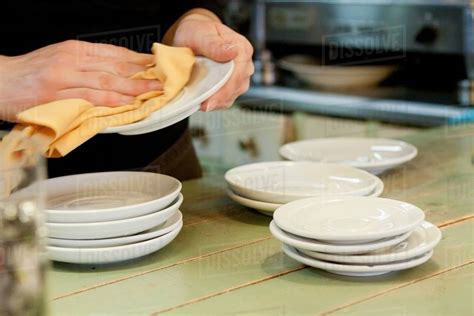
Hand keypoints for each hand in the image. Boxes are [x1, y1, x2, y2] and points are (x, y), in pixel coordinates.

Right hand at [0, 40, 161, 121]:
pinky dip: (111, 101)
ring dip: (133, 87)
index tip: (156, 65)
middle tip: (163, 80)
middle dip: (142, 74)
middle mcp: (71, 60)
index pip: (113, 53)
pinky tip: (127, 103)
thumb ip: (86, 66)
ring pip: (106, 81)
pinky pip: (89, 98)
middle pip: (114, 67)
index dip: (138, 59)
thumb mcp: (60, 60)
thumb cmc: (29, 73)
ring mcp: (64, 77)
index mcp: (74, 50)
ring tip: (152, 92)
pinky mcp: (56, 95)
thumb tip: (116, 75)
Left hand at [173, 14, 253, 111]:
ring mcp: (240, 76)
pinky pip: (227, 99)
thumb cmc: (197, 32)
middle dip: (219, 98)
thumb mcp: (201, 34)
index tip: (210, 100)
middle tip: (202, 106)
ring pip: (233, 95)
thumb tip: (233, 52)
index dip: (224, 89)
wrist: (194, 37)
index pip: (238, 73)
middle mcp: (245, 64)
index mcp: (242, 48)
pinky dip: (216, 103)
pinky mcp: (233, 85)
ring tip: (201, 104)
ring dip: (217, 102)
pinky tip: (205, 102)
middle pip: (237, 87)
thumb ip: (214, 44)